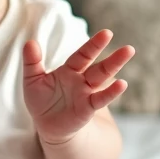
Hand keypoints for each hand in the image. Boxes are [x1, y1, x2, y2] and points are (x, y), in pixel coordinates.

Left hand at [23, 30, 134, 144]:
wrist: (47, 125)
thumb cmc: (41, 100)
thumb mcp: (32, 80)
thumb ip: (31, 62)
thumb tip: (30, 42)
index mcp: (70, 70)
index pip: (83, 55)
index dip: (94, 45)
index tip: (107, 33)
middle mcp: (82, 80)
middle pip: (99, 67)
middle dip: (113, 58)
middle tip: (128, 49)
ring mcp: (87, 94)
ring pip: (103, 80)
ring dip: (115, 69)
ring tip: (129, 59)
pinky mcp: (87, 109)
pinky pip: (100, 100)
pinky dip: (111, 92)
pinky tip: (122, 84)